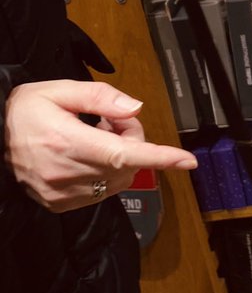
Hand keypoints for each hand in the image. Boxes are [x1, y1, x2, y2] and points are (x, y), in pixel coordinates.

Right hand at [4, 80, 197, 212]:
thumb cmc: (23, 110)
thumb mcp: (59, 90)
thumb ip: (100, 97)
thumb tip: (134, 107)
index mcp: (68, 141)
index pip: (124, 153)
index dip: (160, 157)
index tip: (187, 161)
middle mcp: (66, 172)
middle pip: (127, 163)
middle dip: (132, 140)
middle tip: (112, 120)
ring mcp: (62, 192)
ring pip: (118, 180)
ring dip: (120, 158)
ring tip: (94, 137)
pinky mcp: (59, 203)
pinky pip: (102, 191)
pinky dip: (106, 173)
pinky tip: (87, 155)